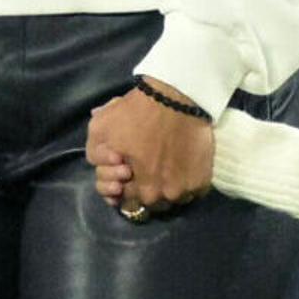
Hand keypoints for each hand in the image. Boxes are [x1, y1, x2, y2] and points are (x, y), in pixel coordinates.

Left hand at [85, 82, 214, 216]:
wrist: (176, 96)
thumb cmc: (136, 113)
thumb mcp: (100, 129)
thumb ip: (95, 154)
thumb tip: (103, 167)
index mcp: (136, 190)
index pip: (126, 202)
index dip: (124, 185)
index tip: (127, 169)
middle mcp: (163, 197)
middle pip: (151, 202)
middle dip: (146, 187)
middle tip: (147, 166)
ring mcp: (185, 191)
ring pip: (173, 198)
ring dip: (168, 186)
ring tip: (166, 166)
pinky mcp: (203, 181)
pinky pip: (193, 191)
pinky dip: (187, 181)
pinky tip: (182, 164)